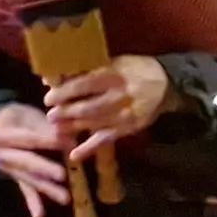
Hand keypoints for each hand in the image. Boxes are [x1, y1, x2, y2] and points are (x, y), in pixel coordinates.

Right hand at [0, 105, 71, 216]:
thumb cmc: (16, 118)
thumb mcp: (28, 115)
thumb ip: (46, 126)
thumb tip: (68, 134)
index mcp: (0, 134)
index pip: (27, 138)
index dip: (48, 140)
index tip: (70, 143)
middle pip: (24, 161)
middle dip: (44, 168)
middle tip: (62, 175)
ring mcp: (7, 167)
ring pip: (28, 178)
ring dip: (46, 188)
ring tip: (65, 199)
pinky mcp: (15, 177)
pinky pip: (24, 189)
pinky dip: (32, 202)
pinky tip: (39, 216)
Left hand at [46, 55, 171, 162]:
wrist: (167, 85)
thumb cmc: (135, 70)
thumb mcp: (116, 62)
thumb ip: (88, 69)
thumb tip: (54, 77)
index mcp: (115, 74)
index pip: (85, 84)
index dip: (65, 92)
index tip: (49, 97)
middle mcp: (120, 95)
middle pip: (88, 107)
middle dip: (66, 112)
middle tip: (50, 114)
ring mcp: (125, 114)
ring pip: (94, 123)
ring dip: (72, 127)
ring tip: (57, 127)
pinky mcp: (129, 128)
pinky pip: (106, 139)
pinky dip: (89, 148)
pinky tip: (74, 155)